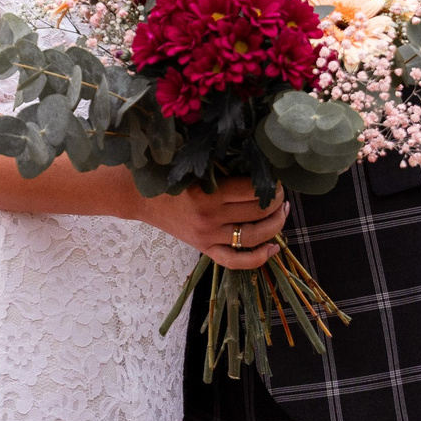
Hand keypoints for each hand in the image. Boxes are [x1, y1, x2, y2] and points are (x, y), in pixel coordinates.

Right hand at [136, 179, 291, 270]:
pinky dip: (257, 258)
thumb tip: (254, 159)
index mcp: (208, 194)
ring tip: (283, 212)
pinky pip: (235, 260)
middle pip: (257, 212)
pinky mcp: (204, 248)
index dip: (270, 184)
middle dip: (276, 202)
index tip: (276, 177)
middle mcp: (210, 218)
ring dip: (275, 225)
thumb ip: (219, 164)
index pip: (251, 191)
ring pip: (253, 236)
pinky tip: (273, 248)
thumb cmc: (166, 175)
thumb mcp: (192, 165)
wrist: (138, 197)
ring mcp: (208, 236)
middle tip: (281, 192)